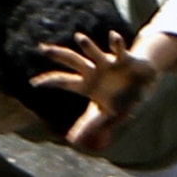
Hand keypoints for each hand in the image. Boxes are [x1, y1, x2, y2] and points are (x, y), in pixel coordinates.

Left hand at [33, 31, 160, 152]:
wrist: (143, 84)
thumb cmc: (122, 98)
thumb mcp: (105, 116)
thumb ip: (89, 126)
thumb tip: (72, 141)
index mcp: (88, 85)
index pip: (64, 82)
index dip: (50, 82)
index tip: (33, 83)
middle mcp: (94, 71)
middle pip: (72, 61)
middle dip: (58, 55)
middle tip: (41, 49)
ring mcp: (108, 63)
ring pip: (94, 53)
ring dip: (87, 46)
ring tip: (78, 37)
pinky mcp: (124, 59)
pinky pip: (119, 49)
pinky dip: (116, 43)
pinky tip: (112, 36)